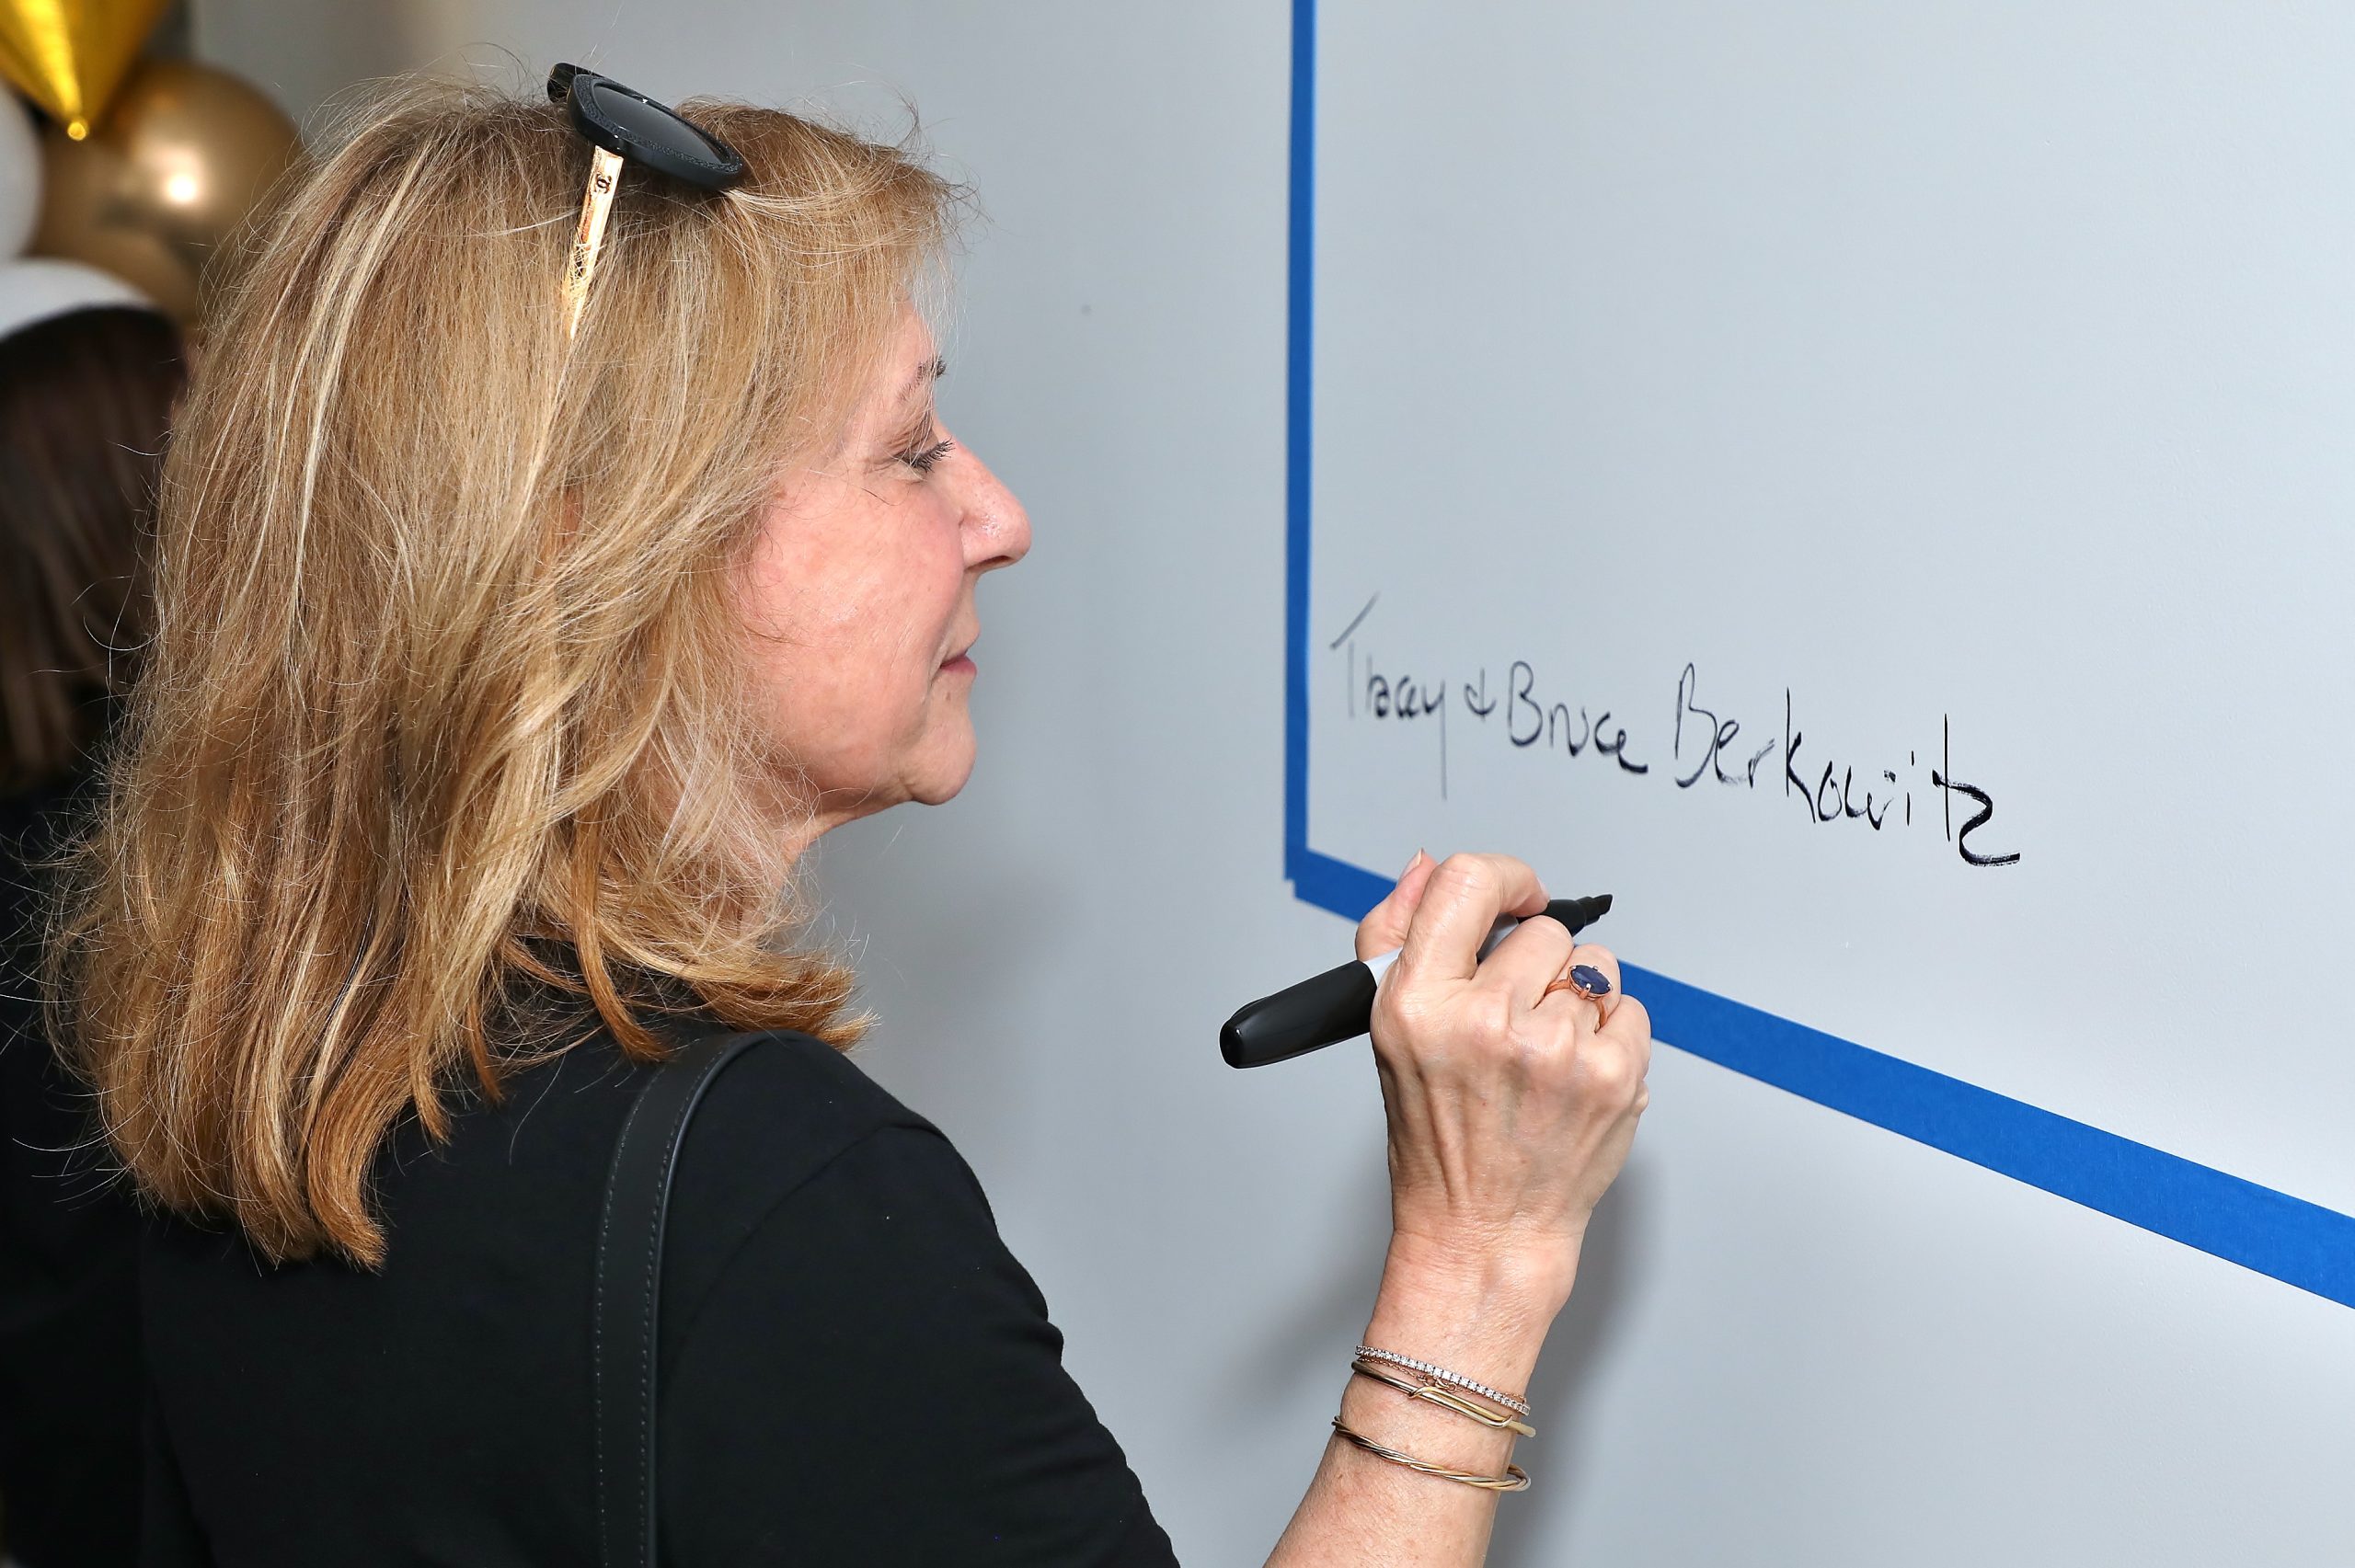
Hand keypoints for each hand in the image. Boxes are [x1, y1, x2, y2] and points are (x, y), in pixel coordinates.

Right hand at [1355, 850, 1651, 1309]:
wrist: (1484, 1231)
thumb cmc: (1436, 1136)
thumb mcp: (1389, 1031)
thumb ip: (1397, 935)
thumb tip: (1425, 867)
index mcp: (1419, 1003)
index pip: (1468, 882)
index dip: (1504, 877)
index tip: (1515, 896)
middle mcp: (1486, 1022)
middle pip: (1543, 930)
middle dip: (1535, 965)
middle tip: (1513, 1020)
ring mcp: (1555, 1050)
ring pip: (1593, 967)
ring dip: (1575, 1000)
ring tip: (1542, 1054)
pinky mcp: (1613, 1077)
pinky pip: (1629, 1009)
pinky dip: (1609, 1037)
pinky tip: (1573, 1075)